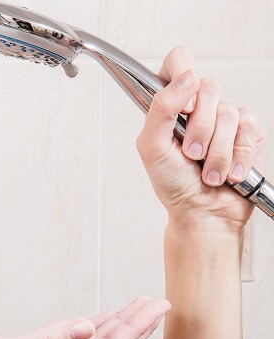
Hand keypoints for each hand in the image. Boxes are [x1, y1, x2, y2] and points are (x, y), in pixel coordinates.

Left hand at [136, 47, 265, 230]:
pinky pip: (250, 129)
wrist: (202, 212)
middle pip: (209, 87)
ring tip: (208, 172)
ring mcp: (225, 117)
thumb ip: (161, 109)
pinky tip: (229, 173)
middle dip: (200, 129)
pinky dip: (238, 156)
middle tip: (191, 155)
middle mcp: (199, 106)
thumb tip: (185, 79)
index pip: (178, 61)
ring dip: (217, 152)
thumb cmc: (172, 182)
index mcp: (171, 104)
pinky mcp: (249, 132)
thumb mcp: (152, 147)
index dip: (183, 72)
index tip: (186, 105)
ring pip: (229, 112)